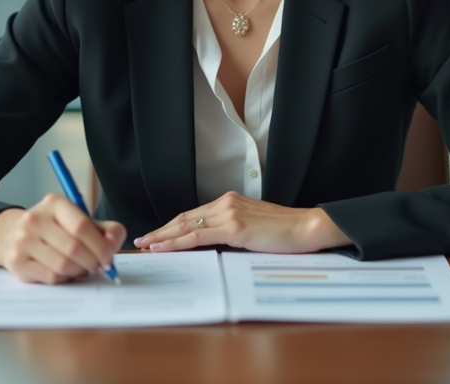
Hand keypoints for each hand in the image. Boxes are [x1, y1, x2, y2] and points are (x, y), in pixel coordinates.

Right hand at [0, 194, 125, 283]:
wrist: (13, 235)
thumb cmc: (56, 228)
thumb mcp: (80, 220)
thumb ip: (105, 230)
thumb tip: (113, 243)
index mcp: (55, 203)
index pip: (82, 226)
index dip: (100, 246)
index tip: (109, 258)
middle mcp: (35, 219)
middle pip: (73, 248)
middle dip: (92, 262)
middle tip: (99, 267)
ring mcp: (23, 241)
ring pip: (63, 265)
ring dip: (79, 272)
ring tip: (82, 268)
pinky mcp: (17, 262)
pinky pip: (51, 277)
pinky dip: (65, 279)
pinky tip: (67, 272)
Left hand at [132, 191, 350, 253]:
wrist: (307, 227)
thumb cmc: (286, 231)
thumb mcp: (254, 228)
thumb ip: (233, 230)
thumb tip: (214, 243)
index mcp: (231, 201)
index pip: (193, 214)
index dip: (172, 225)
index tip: (156, 234)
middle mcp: (226, 203)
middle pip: (184, 217)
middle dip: (161, 230)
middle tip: (142, 240)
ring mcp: (229, 213)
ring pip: (186, 226)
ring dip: (163, 237)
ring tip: (146, 245)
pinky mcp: (234, 228)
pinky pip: (198, 236)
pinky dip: (177, 242)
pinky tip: (164, 247)